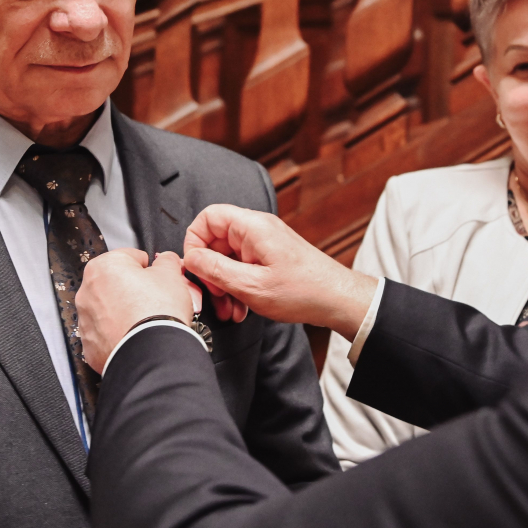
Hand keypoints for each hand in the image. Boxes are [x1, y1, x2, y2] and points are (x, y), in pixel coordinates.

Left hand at [78, 249, 203, 372]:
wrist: (152, 353)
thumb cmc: (158, 311)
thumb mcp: (171, 275)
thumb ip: (166, 261)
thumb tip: (166, 260)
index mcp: (103, 267)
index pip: (129, 257)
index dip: (148, 268)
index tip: (156, 278)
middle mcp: (87, 292)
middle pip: (115, 284)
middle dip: (133, 290)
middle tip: (153, 300)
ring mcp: (85, 320)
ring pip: (108, 310)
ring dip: (123, 312)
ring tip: (144, 321)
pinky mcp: (90, 345)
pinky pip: (105, 334)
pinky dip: (117, 334)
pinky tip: (134, 336)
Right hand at [182, 205, 378, 339]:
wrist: (337, 299)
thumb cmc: (304, 290)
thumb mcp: (251, 285)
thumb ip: (215, 270)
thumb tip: (190, 259)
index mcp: (252, 227)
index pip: (208, 217)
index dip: (194, 242)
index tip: (195, 268)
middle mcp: (257, 230)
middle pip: (215, 241)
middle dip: (210, 272)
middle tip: (215, 296)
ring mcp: (263, 243)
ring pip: (227, 258)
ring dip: (224, 285)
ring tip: (230, 310)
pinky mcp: (269, 257)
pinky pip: (242, 267)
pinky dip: (237, 287)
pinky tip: (241, 308)